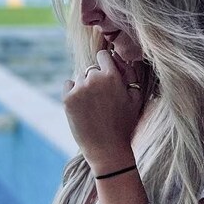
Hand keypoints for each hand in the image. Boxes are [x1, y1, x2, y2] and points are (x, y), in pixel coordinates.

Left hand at [61, 48, 147, 170]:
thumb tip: (119, 59)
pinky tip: (83, 106)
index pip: (103, 55)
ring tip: (94, 106)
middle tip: (102, 98)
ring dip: (85, 86)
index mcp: (112, 76)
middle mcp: (94, 78)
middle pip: (91, 68)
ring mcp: (79, 88)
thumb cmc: (125, 124)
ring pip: (80, 77)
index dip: (106, 64)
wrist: (107, 149)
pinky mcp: (67, 99)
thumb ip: (130, 74)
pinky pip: (68, 85)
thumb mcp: (135, 98)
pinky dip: (73, 92)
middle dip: (96, 79)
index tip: (107, 75)